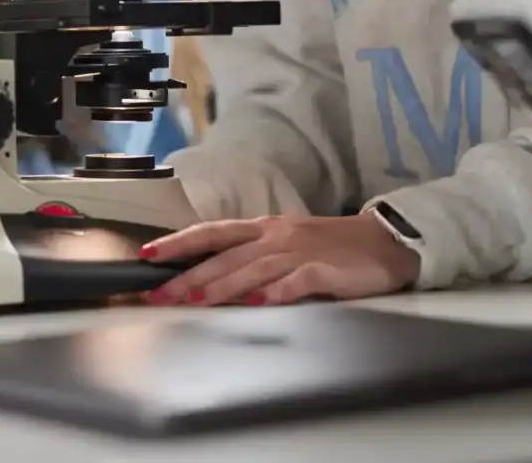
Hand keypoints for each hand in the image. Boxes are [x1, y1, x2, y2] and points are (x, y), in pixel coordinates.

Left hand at [140, 212, 420, 305]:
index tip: (147, 255)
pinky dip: (276, 292)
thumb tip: (207, 276)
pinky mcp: (325, 269)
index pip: (211, 232)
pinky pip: (297, 281)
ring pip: (253, 267)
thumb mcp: (285, 245)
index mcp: (263, 228)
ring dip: (223, 285)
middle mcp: (275, 236)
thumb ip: (251, 258)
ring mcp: (300, 251)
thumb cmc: (330, 247)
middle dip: (189, 275)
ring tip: (196, 301)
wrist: (385, 242)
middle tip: (160, 293)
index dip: (179, 242)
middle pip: (225, 254)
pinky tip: (258, 303)